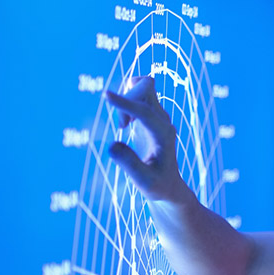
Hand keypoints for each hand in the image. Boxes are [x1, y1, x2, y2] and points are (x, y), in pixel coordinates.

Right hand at [104, 76, 189, 203]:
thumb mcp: (143, 182)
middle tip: (122, 127)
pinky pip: (139, 94)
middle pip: (146, 90)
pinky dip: (127, 100)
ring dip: (126, 99)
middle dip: (126, 101)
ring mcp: (158, 116)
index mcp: (164, 134)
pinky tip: (126, 123)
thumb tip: (112, 145)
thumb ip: (128, 163)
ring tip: (124, 126)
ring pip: (143, 88)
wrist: (168, 185)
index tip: (105, 95)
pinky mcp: (151, 116)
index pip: (145, 111)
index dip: (125, 103)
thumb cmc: (157, 185)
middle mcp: (164, 120)